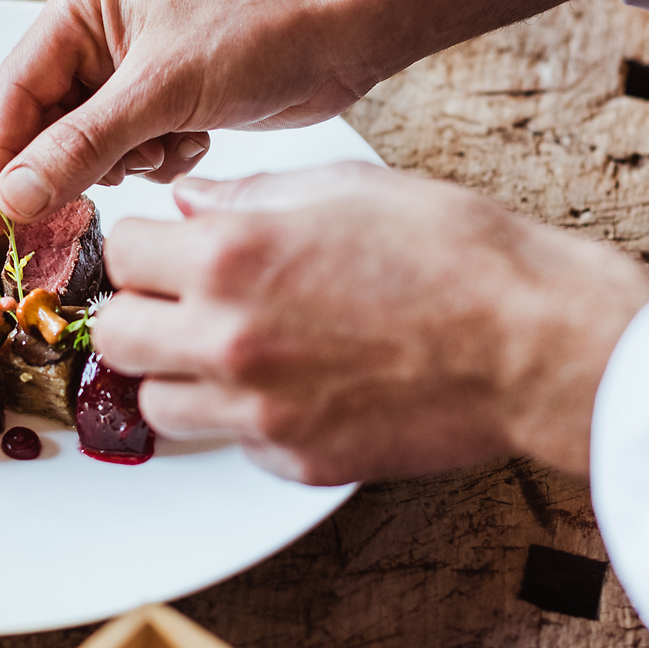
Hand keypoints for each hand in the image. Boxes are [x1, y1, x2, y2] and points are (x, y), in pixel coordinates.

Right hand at [0, 0, 598, 228]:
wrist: (344, 34)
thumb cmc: (259, 33)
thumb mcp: (161, 92)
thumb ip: (81, 147)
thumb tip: (14, 197)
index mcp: (82, 7)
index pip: (14, 92)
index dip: (0, 158)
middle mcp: (99, 36)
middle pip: (48, 125)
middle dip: (76, 164)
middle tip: (82, 205)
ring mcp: (133, 72)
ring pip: (91, 148)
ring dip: (127, 164)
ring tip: (170, 145)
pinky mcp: (167, 103)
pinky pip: (134, 155)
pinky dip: (160, 162)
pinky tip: (197, 141)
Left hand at [92, 163, 648, 484]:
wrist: (533, 341)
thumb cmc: (453, 249)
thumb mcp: (345, 188)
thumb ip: (249, 197)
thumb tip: (189, 204)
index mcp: (231, 257)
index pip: (120, 255)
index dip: (144, 245)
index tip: (169, 247)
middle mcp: (227, 338)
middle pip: (115, 336)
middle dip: (141, 311)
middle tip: (183, 299)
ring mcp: (259, 411)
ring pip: (157, 403)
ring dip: (180, 373)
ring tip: (234, 346)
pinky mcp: (296, 459)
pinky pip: (231, 442)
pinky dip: (243, 418)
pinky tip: (293, 384)